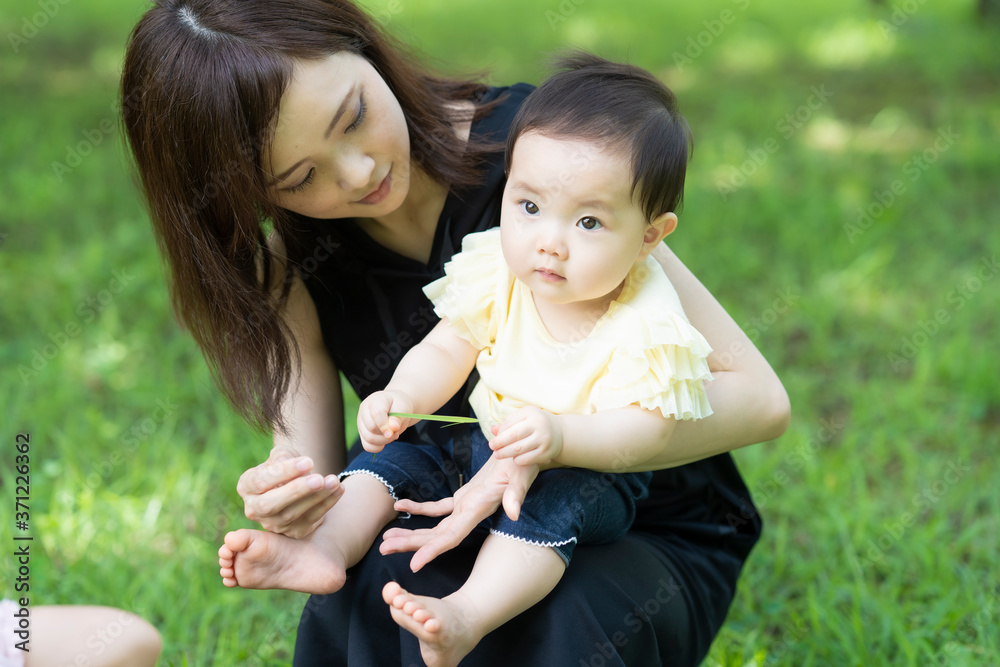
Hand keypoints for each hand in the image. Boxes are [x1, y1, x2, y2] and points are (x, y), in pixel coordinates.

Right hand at [237, 446, 342, 538]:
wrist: (297, 481)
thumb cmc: (286, 464)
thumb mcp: (282, 455)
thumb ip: (282, 456)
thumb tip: (286, 461)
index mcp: (246, 486)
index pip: (260, 481)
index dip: (284, 472)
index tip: (309, 461)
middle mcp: (254, 509)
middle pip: (270, 504)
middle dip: (297, 491)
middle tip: (319, 479)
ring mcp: (272, 524)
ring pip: (292, 514)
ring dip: (316, 498)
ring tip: (334, 481)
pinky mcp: (293, 532)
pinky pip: (310, 520)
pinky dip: (327, 504)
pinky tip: (339, 489)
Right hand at [357, 390, 415, 452]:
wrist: (395, 407)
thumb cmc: (399, 405)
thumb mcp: (403, 407)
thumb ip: (398, 416)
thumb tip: (393, 428)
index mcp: (375, 400)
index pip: (376, 414)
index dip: (384, 425)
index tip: (394, 431)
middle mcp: (364, 411)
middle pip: (371, 428)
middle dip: (387, 434)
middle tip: (396, 431)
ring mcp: (361, 422)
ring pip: (369, 439)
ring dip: (384, 441)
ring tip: (392, 435)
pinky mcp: (362, 433)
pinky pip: (367, 446)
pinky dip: (378, 447)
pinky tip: (385, 441)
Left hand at [379, 454, 538, 571]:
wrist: (526, 452)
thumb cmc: (524, 462)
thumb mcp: (521, 474)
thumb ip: (515, 494)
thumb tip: (514, 513)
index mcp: (479, 510)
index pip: (452, 537)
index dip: (433, 551)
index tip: (413, 565)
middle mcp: (470, 514)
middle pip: (436, 536)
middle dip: (410, 544)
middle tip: (382, 549)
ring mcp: (466, 507)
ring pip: (434, 526)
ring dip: (411, 531)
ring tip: (387, 537)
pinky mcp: (465, 497)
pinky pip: (438, 507)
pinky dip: (419, 508)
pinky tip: (401, 505)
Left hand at [488, 406, 562, 465]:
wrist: (560, 432)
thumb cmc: (535, 424)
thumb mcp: (523, 418)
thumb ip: (508, 424)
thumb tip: (493, 430)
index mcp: (531, 412)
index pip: (509, 423)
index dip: (500, 433)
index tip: (493, 440)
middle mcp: (539, 424)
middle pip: (513, 435)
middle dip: (499, 443)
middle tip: (492, 448)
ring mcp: (544, 438)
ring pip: (518, 449)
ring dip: (505, 453)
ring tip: (498, 455)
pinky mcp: (547, 452)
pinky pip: (527, 459)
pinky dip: (517, 460)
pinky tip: (514, 459)